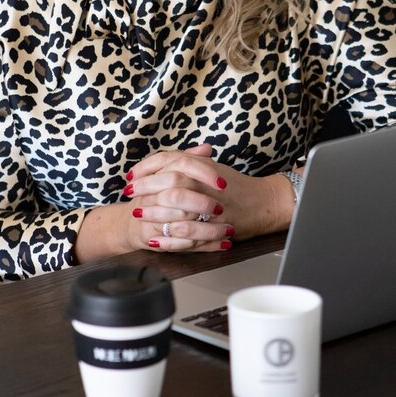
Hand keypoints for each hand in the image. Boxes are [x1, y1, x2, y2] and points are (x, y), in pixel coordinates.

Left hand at [125, 144, 295, 251]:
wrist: (265, 203)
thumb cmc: (238, 186)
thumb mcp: (212, 169)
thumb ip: (189, 163)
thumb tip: (163, 162)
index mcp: (203, 166)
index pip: (169, 160)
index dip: (147, 168)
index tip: (132, 175)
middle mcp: (206, 182)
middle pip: (169, 181)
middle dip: (145, 188)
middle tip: (130, 194)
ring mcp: (211, 203)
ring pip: (177, 205)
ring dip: (154, 212)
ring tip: (139, 214)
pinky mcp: (216, 224)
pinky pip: (190, 229)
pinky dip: (171, 234)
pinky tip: (157, 237)